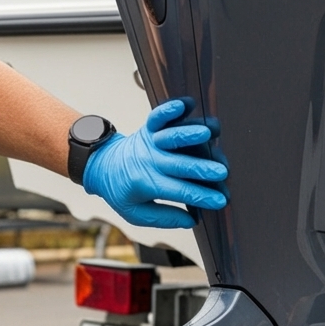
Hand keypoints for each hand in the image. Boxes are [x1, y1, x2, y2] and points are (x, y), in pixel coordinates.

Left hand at [83, 99, 227, 228]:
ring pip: (170, 137)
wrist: (102, 166)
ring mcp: (150, 143)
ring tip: (208, 133)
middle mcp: (149, 161)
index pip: (179, 192)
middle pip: (179, 164)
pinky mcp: (149, 128)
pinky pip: (157, 117)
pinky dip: (169, 110)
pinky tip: (185, 105)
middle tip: (222, 172)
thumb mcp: (137, 214)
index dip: (201, 196)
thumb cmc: (123, 191)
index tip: (220, 200)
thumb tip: (191, 220)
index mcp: (147, 184)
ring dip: (189, 134)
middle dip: (202, 168)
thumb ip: (165, 218)